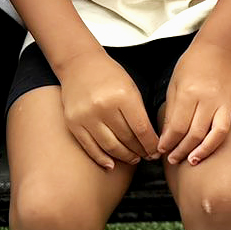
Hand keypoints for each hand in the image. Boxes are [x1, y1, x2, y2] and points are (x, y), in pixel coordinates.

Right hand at [55, 50, 158, 168]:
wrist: (79, 64)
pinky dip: (102, 158)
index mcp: (122, 96)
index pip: (141, 128)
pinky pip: (90, 147)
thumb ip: (139, 112)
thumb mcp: (130, 88)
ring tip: (134, 159)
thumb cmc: (110, 75)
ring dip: (124, 156)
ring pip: (110, 146)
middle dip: (140, 151)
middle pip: (126, 139)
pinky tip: (112, 164)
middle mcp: (104, 107)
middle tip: (147, 156)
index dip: (151, 144)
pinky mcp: (73, 123)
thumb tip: (149, 140)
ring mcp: (86, 116)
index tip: (157, 151)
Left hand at [158, 45, 230, 165]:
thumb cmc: (191, 66)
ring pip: (219, 132)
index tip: (162, 150)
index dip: (168, 143)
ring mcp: (228, 100)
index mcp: (190, 93)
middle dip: (182, 150)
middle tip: (174, 159)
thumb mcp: (174, 86)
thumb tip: (167, 138)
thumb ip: (172, 113)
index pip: (178, 127)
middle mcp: (210, 99)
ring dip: (206, 150)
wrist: (216, 47)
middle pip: (196, 134)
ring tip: (194, 160)